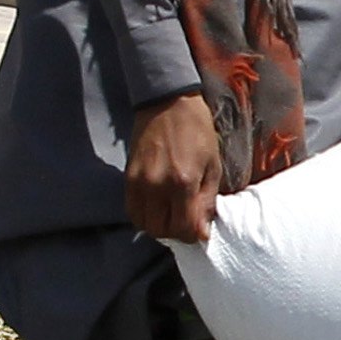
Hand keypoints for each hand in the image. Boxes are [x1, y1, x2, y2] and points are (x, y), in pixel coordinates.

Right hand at [125, 90, 222, 245]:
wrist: (168, 104)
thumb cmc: (197, 132)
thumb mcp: (213, 165)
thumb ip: (207, 201)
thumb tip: (203, 232)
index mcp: (183, 183)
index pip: (184, 228)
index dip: (194, 235)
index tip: (200, 231)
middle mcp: (158, 186)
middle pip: (162, 230)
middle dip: (177, 233)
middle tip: (187, 224)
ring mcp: (139, 183)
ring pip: (145, 224)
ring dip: (159, 227)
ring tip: (172, 217)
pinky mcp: (127, 178)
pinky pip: (132, 211)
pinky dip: (145, 217)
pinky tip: (157, 209)